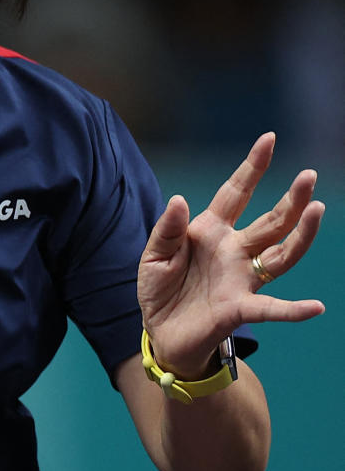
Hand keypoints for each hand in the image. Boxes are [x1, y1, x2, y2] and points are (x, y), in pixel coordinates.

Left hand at [138, 133, 325, 378]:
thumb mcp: (153, 255)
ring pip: (280, 254)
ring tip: (317, 211)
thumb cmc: (160, 289)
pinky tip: (316, 307)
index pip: (236, 193)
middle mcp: (233, 251)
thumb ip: (166, 229)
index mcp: (210, 231)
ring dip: (301, 235)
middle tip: (309, 176)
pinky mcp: (240, 309)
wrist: (159, 331)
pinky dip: (293, 309)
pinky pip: (272, 309)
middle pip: (270, 221)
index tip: (269, 139)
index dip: (252, 168)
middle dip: (290, 199)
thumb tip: (180, 199)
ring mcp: (241, 279)